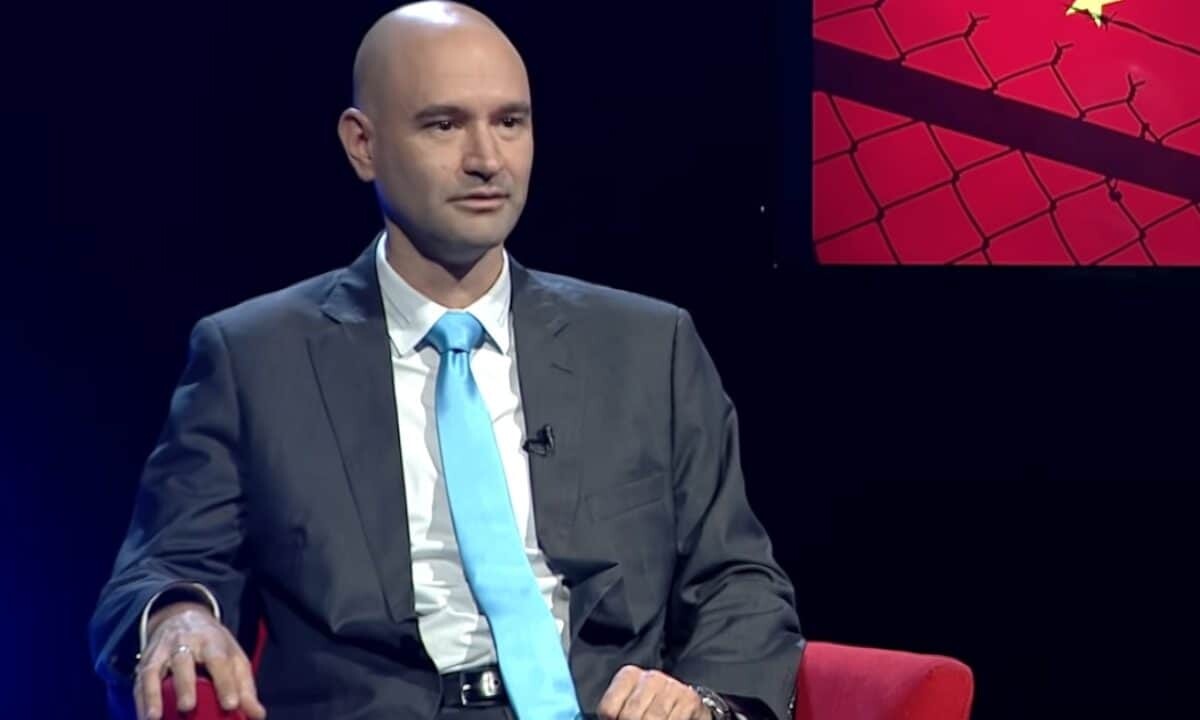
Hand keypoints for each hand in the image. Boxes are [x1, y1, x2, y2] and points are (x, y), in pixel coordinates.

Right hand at [133, 601, 266, 719]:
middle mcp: (184, 642)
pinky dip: (140, 701)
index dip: (225, 683)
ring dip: (153, 694)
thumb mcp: (233, 658)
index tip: (231, 705)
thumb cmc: (214, 645)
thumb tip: (257, 715)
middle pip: (183, 661)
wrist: (184, 617)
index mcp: (211, 641)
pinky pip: (139, 681)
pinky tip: (144, 718)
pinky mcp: (145, 662)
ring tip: (155, 718)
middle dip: (185, 685)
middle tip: (188, 707)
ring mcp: (161, 651)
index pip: (219, 661)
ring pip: (155, 670)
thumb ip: (244, 687)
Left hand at [597, 665, 710, 719]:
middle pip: (629, 716)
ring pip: (652, 719)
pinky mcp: (688, 700)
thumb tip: (607, 719)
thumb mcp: (629, 707)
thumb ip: (616, 714)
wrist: (688, 705)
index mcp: (628, 676)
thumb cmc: (651, 708)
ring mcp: (671, 687)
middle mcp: (650, 677)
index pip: (608, 709)